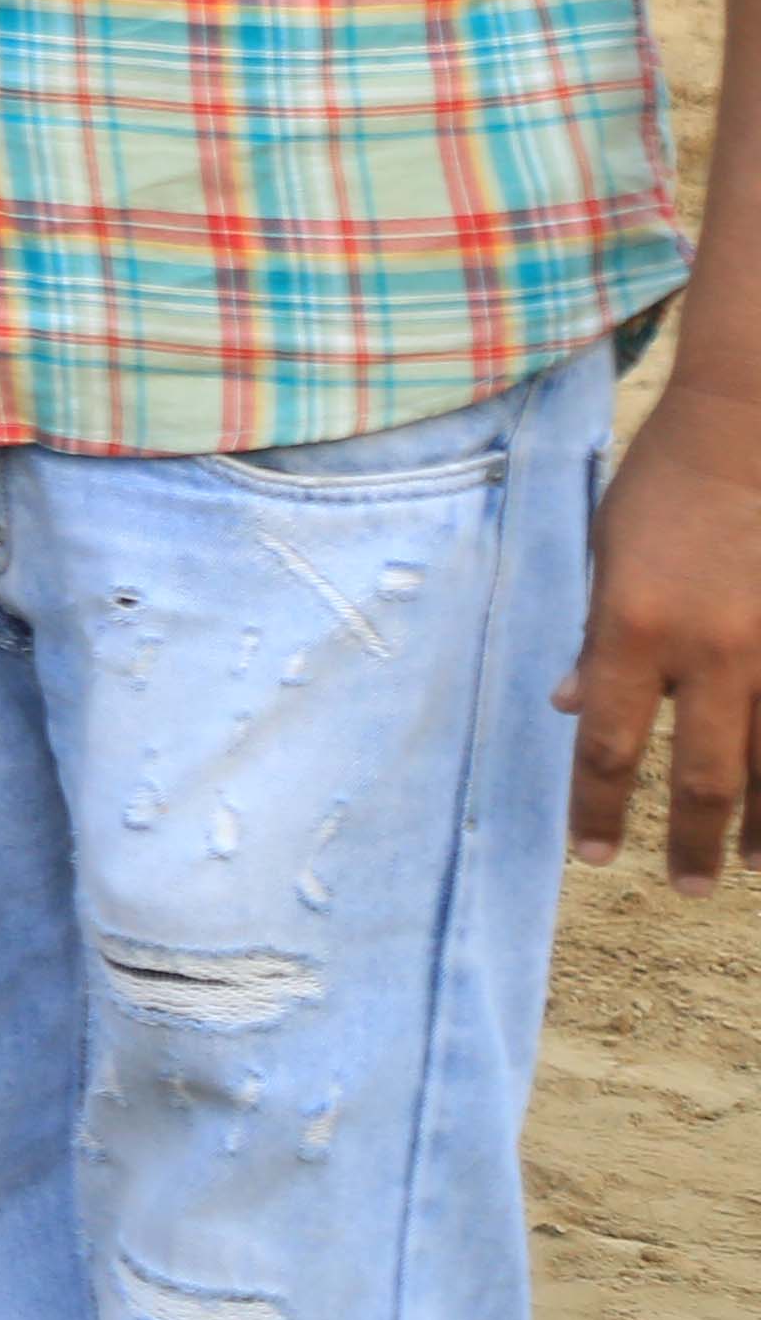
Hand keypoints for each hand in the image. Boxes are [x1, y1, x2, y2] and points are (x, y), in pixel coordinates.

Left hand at [564, 373, 760, 889]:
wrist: (747, 431)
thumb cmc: (663, 486)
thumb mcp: (605, 556)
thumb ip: (595, 637)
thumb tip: (575, 710)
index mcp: (636, 628)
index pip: (611, 743)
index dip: (599, 806)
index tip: (593, 854)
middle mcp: (712, 651)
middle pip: (707, 775)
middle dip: (695, 840)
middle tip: (689, 888)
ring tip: (749, 866)